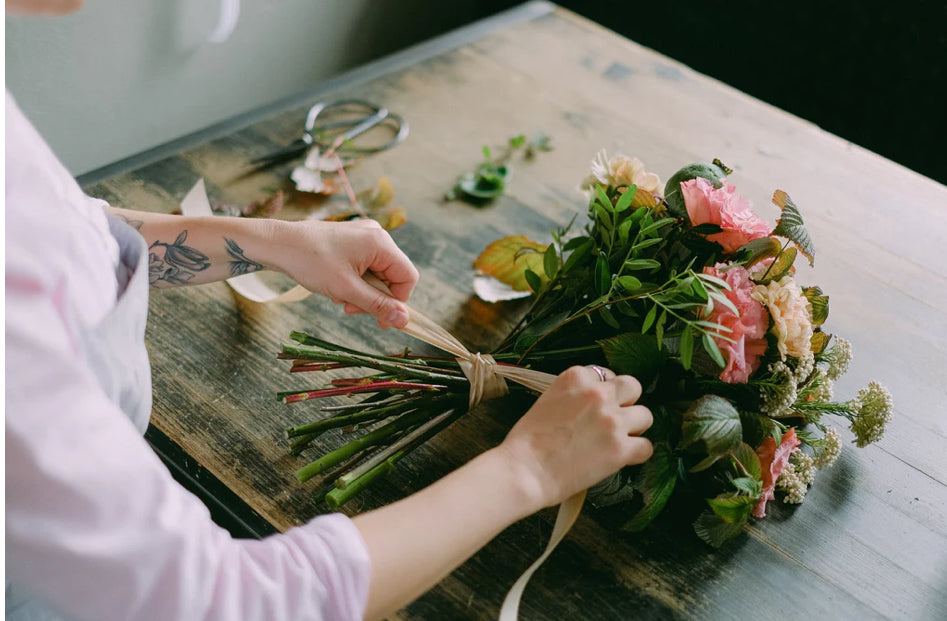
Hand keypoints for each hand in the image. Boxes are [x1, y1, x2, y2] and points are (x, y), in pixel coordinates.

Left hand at [270, 219, 418, 327]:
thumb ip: (378, 305)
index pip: (407, 277)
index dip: (397, 301)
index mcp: (380, 243)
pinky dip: (355, 281)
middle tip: (351, 309)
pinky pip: (365, 266)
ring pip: (377, 274)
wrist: (278, 244)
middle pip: (392, 276)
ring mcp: (364, 236)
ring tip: (340, 297)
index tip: (380, 318)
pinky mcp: (352, 240)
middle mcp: (376, 235)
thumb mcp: (346, 289)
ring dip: (362, 292)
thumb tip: (404, 321)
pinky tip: (336, 286)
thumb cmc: (310, 262)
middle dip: (374, 297)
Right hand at [497, 365, 653, 510]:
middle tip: (613, 419)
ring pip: (645, 415)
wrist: (525, 471)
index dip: (603, 392)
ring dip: (634, 428)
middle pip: (632, 387)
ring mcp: (612, 420)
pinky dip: (637, 454)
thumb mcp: (547, 401)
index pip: (604, 374)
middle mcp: (598, 394)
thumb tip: (591, 404)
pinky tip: (623, 458)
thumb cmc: (527, 442)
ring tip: (618, 440)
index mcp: (576, 378)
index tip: (597, 405)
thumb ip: (573, 396)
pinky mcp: (620, 449)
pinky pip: (646, 446)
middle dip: (626, 402)